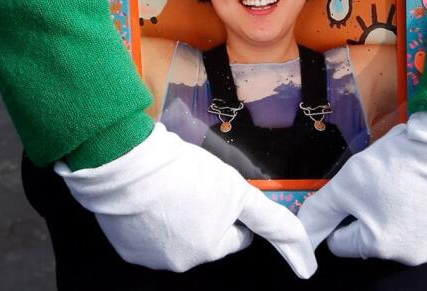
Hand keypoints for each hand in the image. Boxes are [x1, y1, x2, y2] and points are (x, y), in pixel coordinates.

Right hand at [55, 124, 316, 276]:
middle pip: (207, 238)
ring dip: (179, 218)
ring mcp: (153, 258)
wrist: (124, 165)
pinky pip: (147, 236)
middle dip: (206, 216)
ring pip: (177, 238)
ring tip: (169, 188)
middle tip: (195, 184)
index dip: (237, 216)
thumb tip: (301, 249)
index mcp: (213, 247)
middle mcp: (184, 262)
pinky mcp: (128, 249)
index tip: (228, 200)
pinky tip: (148, 198)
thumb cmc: (184, 171)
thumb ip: (267, 217)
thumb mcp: (235, 187)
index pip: (238, 237)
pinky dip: (151, 220)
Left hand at [297, 112, 426, 264]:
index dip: (341, 214)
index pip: (342, 241)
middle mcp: (410, 257)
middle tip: (383, 179)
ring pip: (407, 233)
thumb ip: (321, 210)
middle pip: (376, 237)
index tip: (352, 192)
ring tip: (411, 179)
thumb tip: (302, 232)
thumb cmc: (400, 165)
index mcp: (378, 247)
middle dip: (373, 212)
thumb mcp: (348, 182)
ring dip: (402, 212)